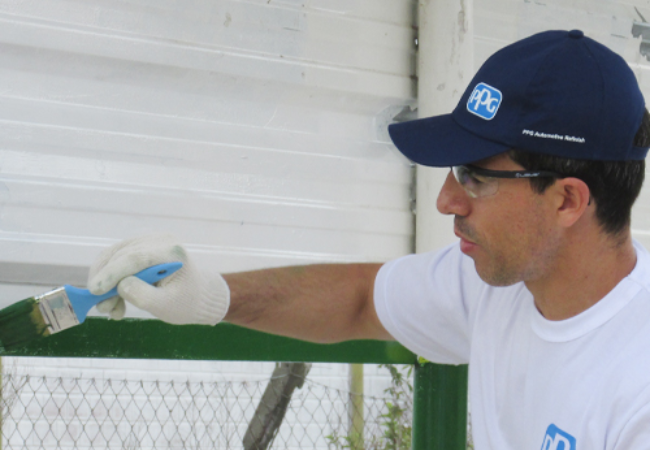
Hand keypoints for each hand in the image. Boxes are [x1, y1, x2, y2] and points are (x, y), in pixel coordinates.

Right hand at [87, 234, 229, 324]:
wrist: (198, 295)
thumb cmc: (186, 302)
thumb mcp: (167, 306)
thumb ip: (144, 296)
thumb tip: (120, 285)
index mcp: (171, 252)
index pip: (135, 258)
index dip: (112, 273)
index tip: (95, 291)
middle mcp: (159, 240)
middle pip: (120, 255)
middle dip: (105, 282)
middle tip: (102, 308)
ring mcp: (148, 241)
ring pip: (112, 257)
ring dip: (104, 283)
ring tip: (110, 309)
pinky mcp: (139, 247)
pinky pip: (115, 260)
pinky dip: (110, 280)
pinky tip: (115, 301)